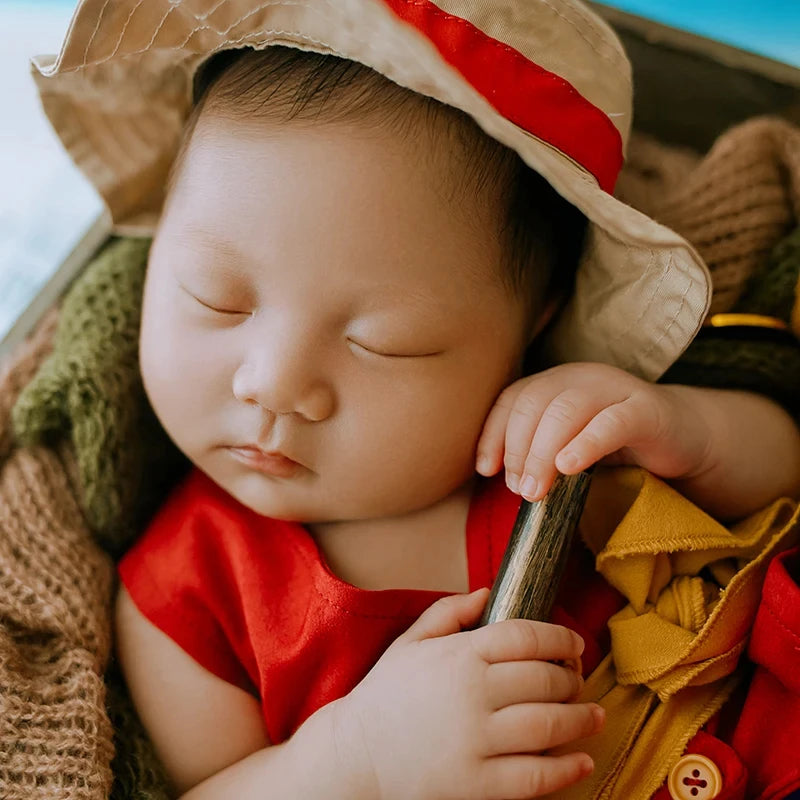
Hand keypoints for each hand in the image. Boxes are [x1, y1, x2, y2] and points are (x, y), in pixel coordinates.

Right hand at [331, 589, 602, 799]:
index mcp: (458, 655)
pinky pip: (536, 776)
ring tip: (594, 716)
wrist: (353, 758)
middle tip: (579, 681)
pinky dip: (567, 769)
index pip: (525, 636)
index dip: (560, 637)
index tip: (574, 644)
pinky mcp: (476, 784)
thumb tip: (487, 592)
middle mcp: (472, 693)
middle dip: (572, 678)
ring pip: (549, 724)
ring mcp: (475, 740)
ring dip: (581, 719)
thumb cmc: (384, 697)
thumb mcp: (409, 643)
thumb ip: (448, 613)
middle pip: (545, 678)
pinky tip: (581, 761)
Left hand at [476, 362, 712, 501]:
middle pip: (534, 404)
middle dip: (519, 449)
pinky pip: (611, 422)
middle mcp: (581, 376)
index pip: (513, 398)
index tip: (486, 469)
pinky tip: (569, 467)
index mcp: (556, 381)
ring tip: (536, 490)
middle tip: (520, 490)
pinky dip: (585, 444)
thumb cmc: (615, 445)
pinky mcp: (647, 409)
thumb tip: (501, 476)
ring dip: (543, 454)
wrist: (683, 437)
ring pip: (566, 411)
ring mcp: (615, 388)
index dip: (493, 433)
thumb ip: (537, 450)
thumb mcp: (568, 444)